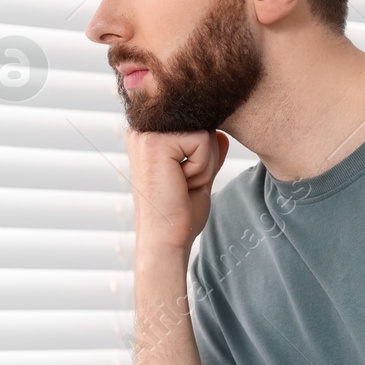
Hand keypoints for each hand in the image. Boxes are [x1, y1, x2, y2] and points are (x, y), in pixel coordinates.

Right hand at [124, 128, 229, 255]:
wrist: (165, 241)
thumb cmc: (179, 214)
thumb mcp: (199, 176)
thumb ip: (208, 152)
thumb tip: (222, 133)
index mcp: (149, 135)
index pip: (196, 123)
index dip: (203, 154)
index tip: (182, 180)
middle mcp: (142, 129)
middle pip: (202, 123)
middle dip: (205, 158)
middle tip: (183, 184)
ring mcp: (145, 133)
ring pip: (205, 132)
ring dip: (204, 164)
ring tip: (181, 184)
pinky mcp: (155, 141)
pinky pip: (203, 140)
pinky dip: (202, 167)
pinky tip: (181, 183)